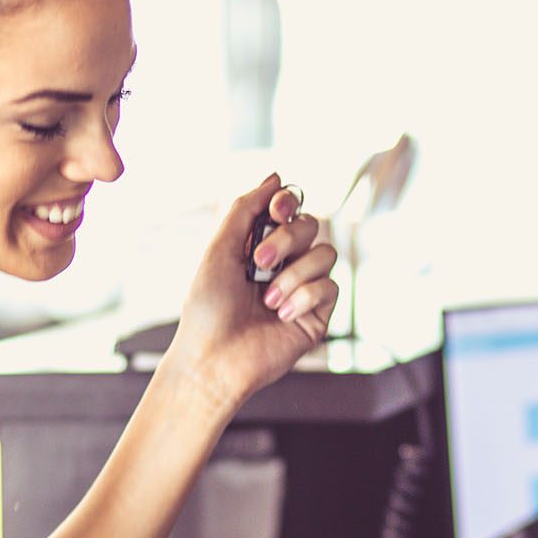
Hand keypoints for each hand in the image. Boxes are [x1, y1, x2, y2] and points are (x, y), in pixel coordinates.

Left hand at [166, 175, 339, 408]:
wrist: (213, 359)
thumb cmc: (207, 310)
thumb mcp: (218, 249)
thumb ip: (244, 208)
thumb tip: (275, 177)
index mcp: (258, 246)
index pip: (288, 209)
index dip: (288, 201)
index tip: (276, 209)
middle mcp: (284, 265)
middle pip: (311, 225)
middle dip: (286, 239)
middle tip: (259, 262)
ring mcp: (302, 289)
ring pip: (325, 254)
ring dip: (293, 273)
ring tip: (267, 299)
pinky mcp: (317, 316)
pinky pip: (330, 287)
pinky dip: (304, 297)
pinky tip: (282, 315)